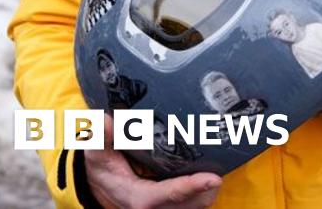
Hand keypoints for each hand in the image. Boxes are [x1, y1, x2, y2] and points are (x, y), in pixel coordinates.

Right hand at [86, 116, 221, 208]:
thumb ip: (101, 137)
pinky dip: (207, 188)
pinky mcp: (177, 206)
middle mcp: (155, 208)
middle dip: (208, 186)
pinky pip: (199, 201)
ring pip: (200, 203)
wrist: (104, 183)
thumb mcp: (98, 152)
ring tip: (221, 162)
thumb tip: (106, 121)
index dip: (189, 187)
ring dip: (210, 188)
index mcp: (137, 197)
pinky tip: (213, 168)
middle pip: (193, 203)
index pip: (166, 196)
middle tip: (224, 159)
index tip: (213, 178)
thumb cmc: (104, 165)